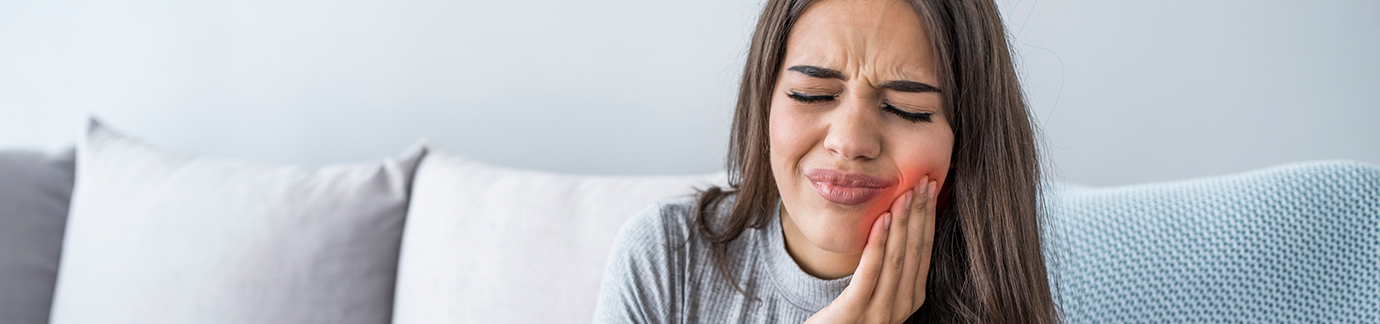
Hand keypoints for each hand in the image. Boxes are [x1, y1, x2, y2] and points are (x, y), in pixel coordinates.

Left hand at [805, 176, 938, 323]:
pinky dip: (878, 244)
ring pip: (897, 260)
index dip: (929, 217)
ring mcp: (879, 313)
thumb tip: (898, 223)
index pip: (923, 251)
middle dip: (921, 214)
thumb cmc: (846, 314)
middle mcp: (900, 307)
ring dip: (903, 223)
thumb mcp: (872, 289)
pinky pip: (870, 272)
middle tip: (924, 182)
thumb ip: (887, 265)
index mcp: (909, 298)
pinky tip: (881, 219)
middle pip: (915, 252)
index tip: (930, 187)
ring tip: (905, 193)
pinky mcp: (854, 313)